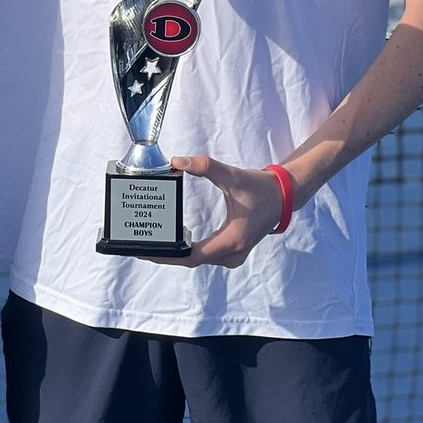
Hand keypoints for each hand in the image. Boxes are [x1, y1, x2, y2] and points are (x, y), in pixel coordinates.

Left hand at [150, 154, 286, 268]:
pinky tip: (172, 240)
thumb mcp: (233, 176)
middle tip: (139, 244)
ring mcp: (232, 255)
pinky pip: (204, 255)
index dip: (167, 255)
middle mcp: (232, 254)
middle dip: (166, 254)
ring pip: (197, 259)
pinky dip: (187, 250)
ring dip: (175, 253)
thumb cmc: (259, 188)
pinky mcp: (231, 250)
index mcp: (232, 241)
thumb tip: (178, 161)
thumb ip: (206, 167)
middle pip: (191, 260)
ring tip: (151, 242)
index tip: (146, 250)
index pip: (192, 256)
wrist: (283, 197)